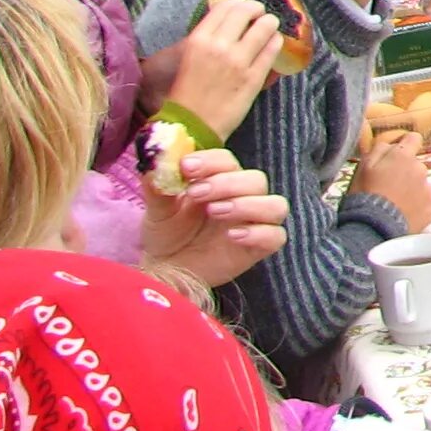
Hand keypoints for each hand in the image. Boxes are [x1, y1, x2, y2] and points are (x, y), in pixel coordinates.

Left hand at [140, 149, 288, 288]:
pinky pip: (276, 236)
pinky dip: (259, 233)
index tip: (186, 167)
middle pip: (255, 180)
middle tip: (196, 193)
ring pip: (275, 205)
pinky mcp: (258, 247)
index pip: (227, 160)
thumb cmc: (166, 234)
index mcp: (220, 181)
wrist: (165, 270)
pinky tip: (232, 236)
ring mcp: (254, 223)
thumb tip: (154, 165)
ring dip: (247, 204)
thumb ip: (158, 188)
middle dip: (226, 183)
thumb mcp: (157, 210)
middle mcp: (243, 198)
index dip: (211, 161)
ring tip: (214, 211)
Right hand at [161, 0, 284, 142]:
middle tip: (260, 15)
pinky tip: (274, 43)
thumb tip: (229, 18)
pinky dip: (276, 42)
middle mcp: (219, 46)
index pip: (226, 7)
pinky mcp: (254, 77)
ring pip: (265, 26)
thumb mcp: (189, 56)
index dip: (239, 3)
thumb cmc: (187, 91)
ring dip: (270, 23)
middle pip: (247, 11)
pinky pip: (273, 49)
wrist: (191, 124)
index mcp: (198, 39)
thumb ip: (207, 37)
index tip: (244, 6)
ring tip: (270, 27)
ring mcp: (238, 61)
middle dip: (257, 9)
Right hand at [354, 130, 430, 231]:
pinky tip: (404, 212)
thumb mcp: (363, 167)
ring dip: (412, 189)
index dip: (405, 145)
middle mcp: (421, 169)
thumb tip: (391, 143)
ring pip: (422, 184)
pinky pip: (427, 202)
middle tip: (389, 186)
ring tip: (396, 203)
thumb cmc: (364, 195)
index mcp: (403, 156)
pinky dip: (418, 206)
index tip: (397, 155)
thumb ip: (379, 149)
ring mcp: (428, 189)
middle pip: (416, 164)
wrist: (372, 227)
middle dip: (405, 171)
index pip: (413, 138)